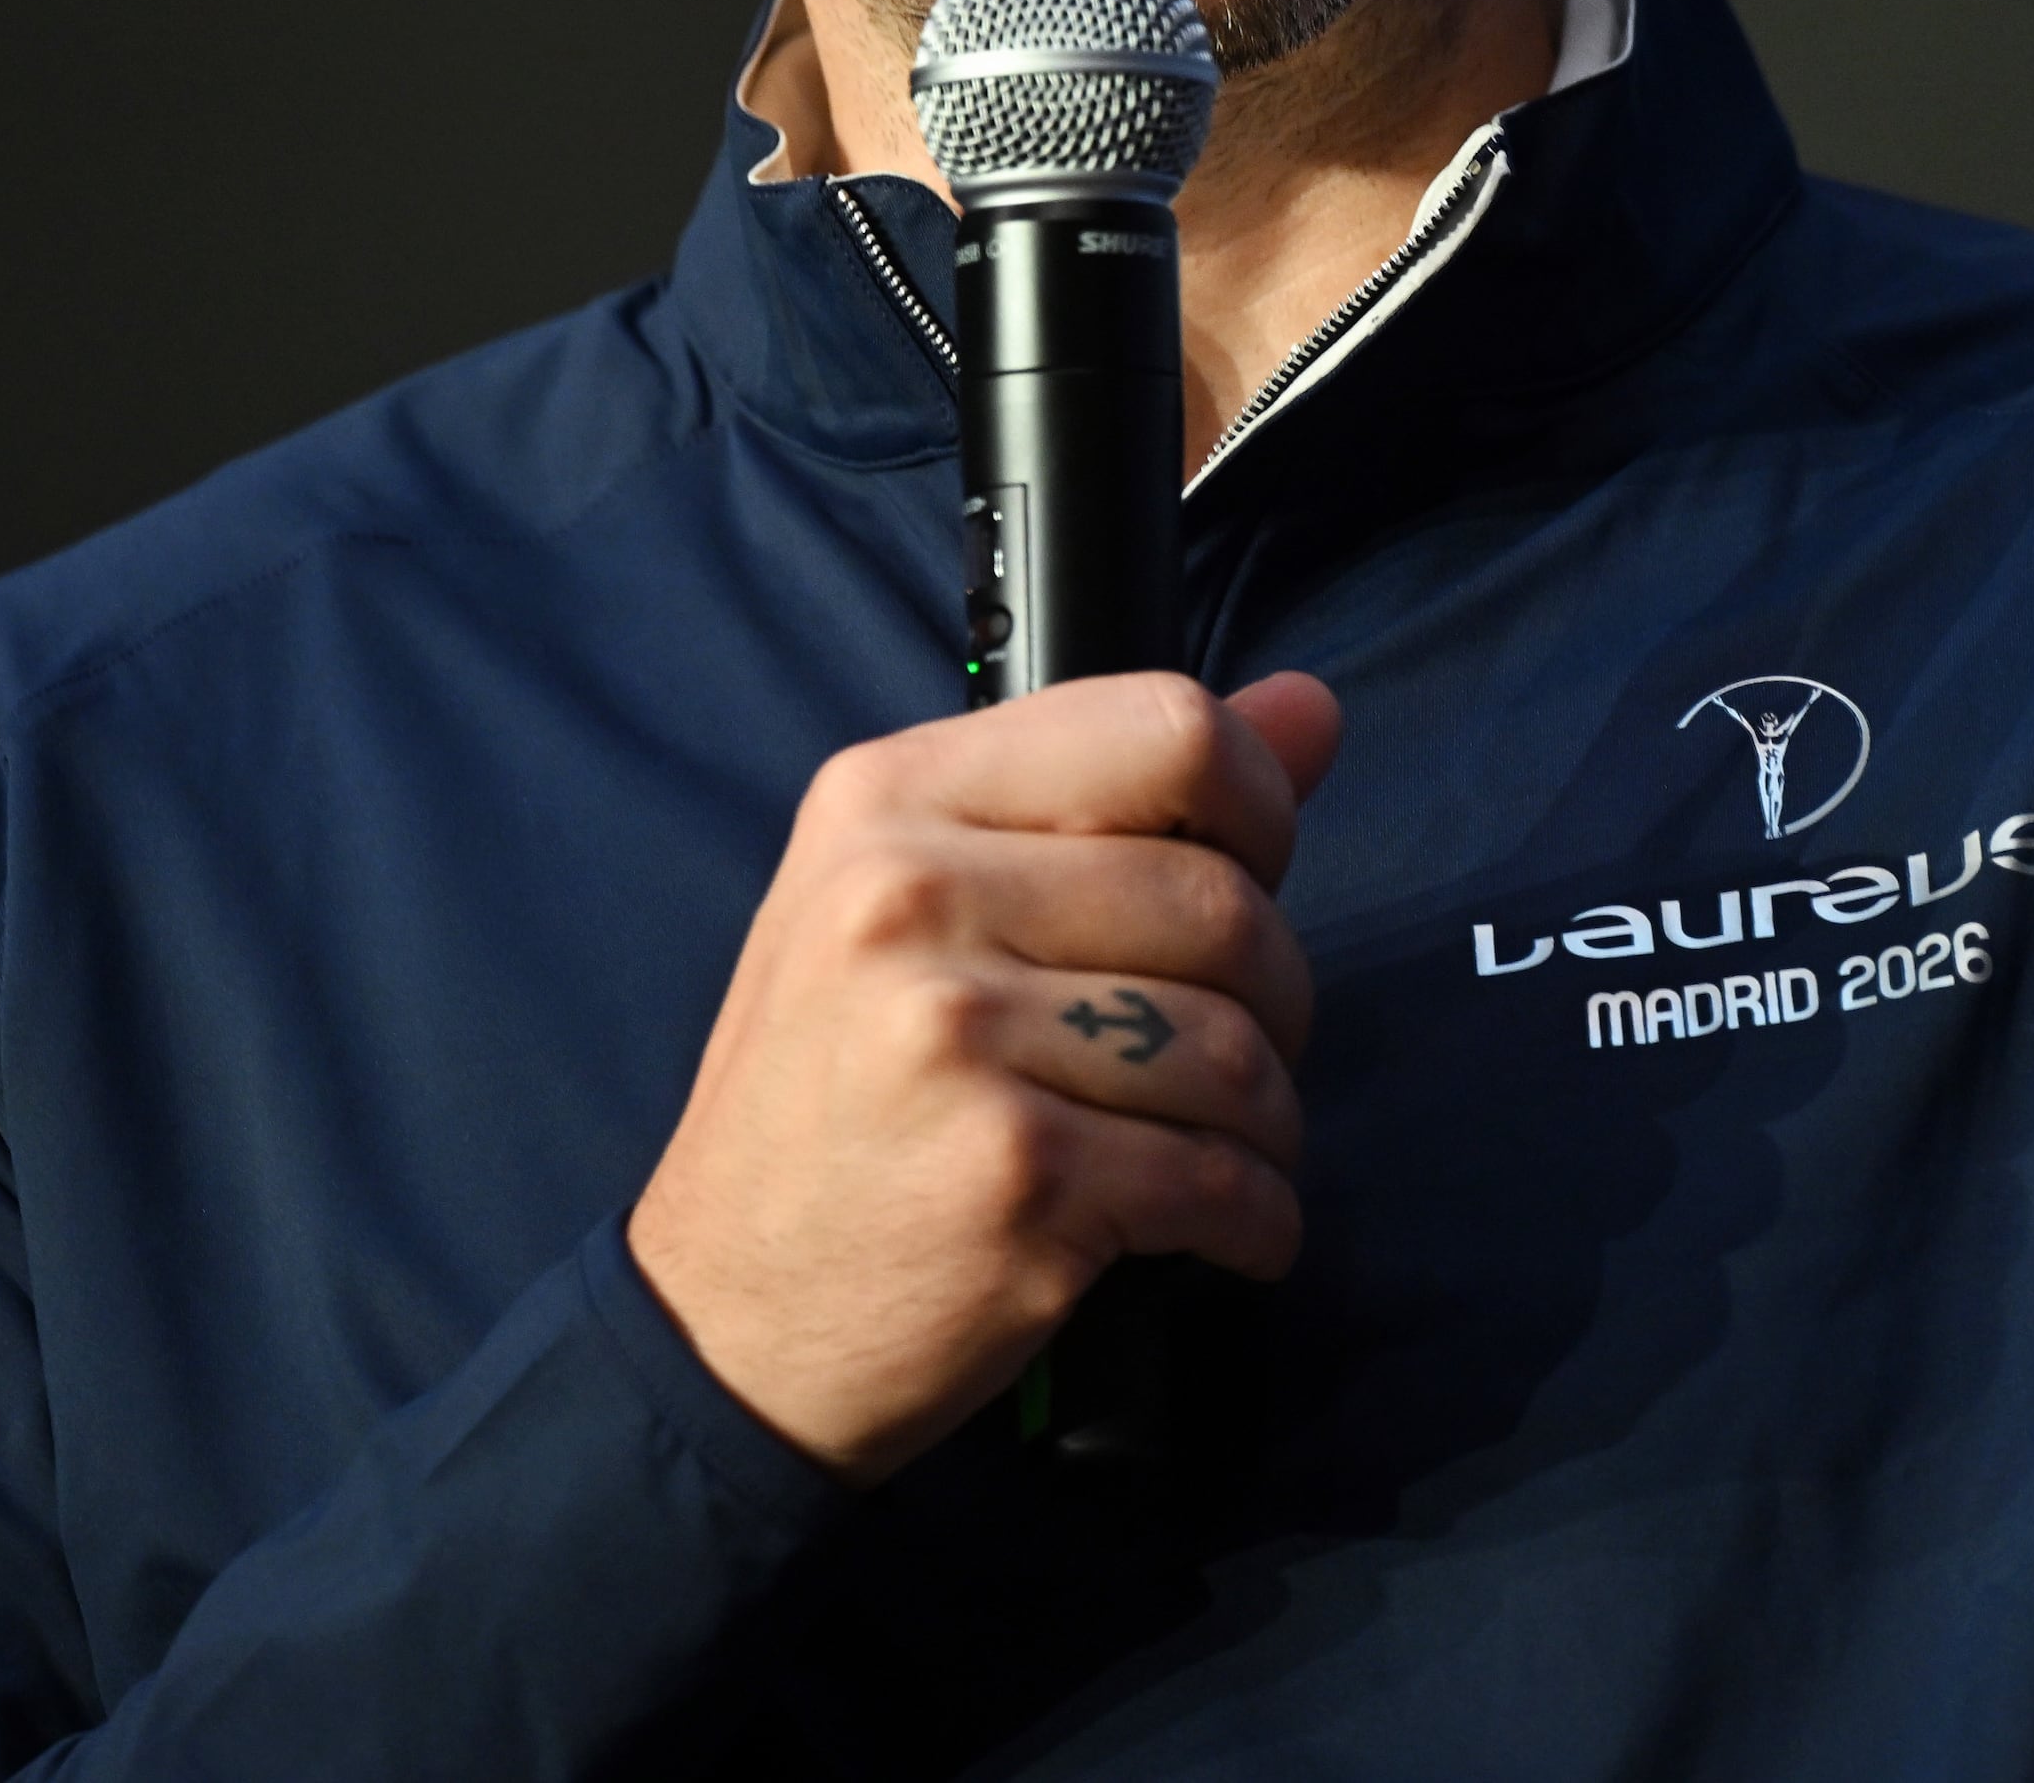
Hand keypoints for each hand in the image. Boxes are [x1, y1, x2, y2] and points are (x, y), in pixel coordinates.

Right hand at [629, 669, 1343, 1482]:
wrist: (724, 1323)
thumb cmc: (837, 1103)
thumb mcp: (919, 908)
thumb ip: (1109, 799)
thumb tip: (1310, 710)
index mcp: (891, 801)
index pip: (1166, 726)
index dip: (1260, 800)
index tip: (1257, 872)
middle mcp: (911, 897)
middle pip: (1222, 901)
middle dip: (1274, 995)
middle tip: (1231, 1055)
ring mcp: (958, 1037)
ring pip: (1235, 1045)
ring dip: (1269, 1119)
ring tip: (1220, 1149)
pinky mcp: (1016, 1175)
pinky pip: (1223, 1174)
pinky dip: (1259, 1217)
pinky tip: (1225, 1230)